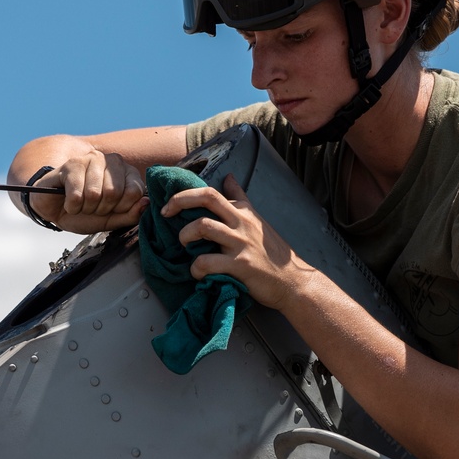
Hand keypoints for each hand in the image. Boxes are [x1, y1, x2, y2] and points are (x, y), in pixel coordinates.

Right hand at [29, 141, 147, 233]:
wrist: (55, 210)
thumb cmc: (85, 212)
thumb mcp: (111, 219)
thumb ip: (131, 214)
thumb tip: (146, 203)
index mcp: (126, 172)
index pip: (135, 191)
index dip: (122, 208)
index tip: (111, 209)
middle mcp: (111, 161)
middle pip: (114, 193)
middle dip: (101, 209)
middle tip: (92, 207)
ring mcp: (90, 159)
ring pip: (94, 193)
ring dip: (85, 208)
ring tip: (81, 204)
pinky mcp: (71, 165)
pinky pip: (77, 195)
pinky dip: (72, 206)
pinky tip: (69, 201)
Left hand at [162, 174, 315, 310]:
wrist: (293, 281)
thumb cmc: (272, 253)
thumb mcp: (257, 220)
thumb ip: (241, 199)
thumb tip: (229, 177)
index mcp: (243, 211)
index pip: (212, 192)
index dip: (186, 193)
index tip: (171, 203)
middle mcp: (241, 222)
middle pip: (207, 198)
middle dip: (180, 201)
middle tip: (165, 213)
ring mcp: (241, 243)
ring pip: (203, 227)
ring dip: (185, 235)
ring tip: (185, 245)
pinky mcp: (240, 265)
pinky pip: (207, 262)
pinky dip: (196, 268)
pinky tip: (197, 272)